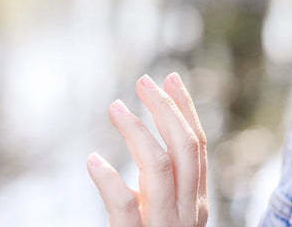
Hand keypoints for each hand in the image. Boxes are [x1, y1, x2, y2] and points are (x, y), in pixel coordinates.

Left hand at [87, 73, 208, 226]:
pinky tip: (94, 161)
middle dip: (166, 108)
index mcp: (196, 203)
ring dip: (137, 131)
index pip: (196, 146)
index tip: (170, 79)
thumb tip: (146, 143)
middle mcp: (188, 211)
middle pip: (184, 148)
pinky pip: (124, 204)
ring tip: (115, 107)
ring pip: (158, 166)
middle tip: (144, 81)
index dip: (185, 109)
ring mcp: (164, 225)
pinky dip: (109, 179)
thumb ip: (163, 186)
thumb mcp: (166, 215)